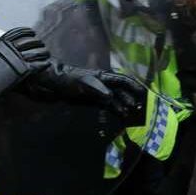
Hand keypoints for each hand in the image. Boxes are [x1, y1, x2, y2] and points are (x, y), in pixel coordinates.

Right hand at [0, 27, 50, 97]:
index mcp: (2, 42)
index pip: (18, 33)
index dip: (27, 32)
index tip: (32, 33)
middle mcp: (11, 49)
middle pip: (30, 42)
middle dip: (37, 42)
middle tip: (42, 44)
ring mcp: (17, 59)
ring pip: (36, 52)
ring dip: (43, 52)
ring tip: (46, 53)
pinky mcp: (22, 70)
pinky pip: (37, 65)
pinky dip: (43, 63)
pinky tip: (47, 63)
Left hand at [27, 63, 145, 119]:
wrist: (52, 83)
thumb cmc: (66, 80)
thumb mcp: (81, 83)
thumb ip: (96, 88)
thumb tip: (110, 97)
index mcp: (103, 77)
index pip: (122, 80)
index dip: (134, 86)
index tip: (143, 93)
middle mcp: (103, 84)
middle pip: (122, 91)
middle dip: (132, 98)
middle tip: (140, 109)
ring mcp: (98, 93)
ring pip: (116, 99)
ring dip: (124, 106)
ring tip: (132, 116)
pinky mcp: (92, 101)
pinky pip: (107, 106)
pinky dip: (115, 111)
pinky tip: (120, 117)